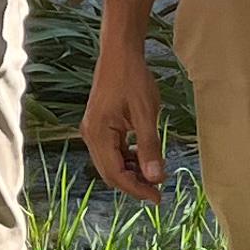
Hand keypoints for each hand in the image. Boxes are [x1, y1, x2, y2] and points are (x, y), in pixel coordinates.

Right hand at [79, 49, 168, 202]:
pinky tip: (144, 157)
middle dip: (134, 184)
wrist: (120, 53)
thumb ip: (149, 147)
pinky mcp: (100, 125)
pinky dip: (128, 158)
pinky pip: (112, 151)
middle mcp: (90, 135)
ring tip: (154, 173)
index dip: (136, 189)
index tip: (158, 197)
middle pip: (110, 172)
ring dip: (131, 172)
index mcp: (98, 133)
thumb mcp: (146, 113)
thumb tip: (155, 178)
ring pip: (111, 163)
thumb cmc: (132, 78)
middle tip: (158, 191)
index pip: (115, 174)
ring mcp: (93, 130)